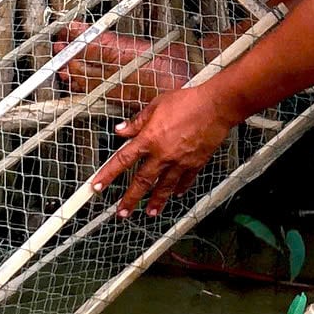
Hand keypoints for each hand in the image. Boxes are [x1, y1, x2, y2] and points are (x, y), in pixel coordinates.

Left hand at [91, 85, 237, 215]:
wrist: (216, 106)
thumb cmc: (188, 101)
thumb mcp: (157, 105)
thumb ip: (137, 121)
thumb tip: (121, 130)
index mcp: (149, 139)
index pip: (122, 160)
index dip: (107, 175)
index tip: (97, 186)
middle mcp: (162, 154)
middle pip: (141, 181)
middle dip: (130, 199)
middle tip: (122, 212)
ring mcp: (179, 162)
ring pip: (163, 187)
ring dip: (155, 202)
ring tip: (149, 212)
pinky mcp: (195, 164)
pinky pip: (184, 181)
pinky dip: (178, 189)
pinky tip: (174, 194)